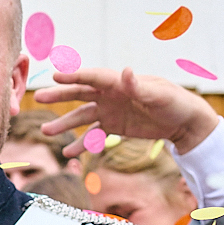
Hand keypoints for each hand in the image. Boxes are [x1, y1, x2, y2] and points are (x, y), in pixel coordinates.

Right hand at [31, 67, 219, 155]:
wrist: (184, 121)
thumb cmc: (174, 102)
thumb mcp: (159, 94)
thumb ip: (140, 86)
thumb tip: (125, 72)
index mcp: (119, 82)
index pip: (92, 77)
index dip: (74, 76)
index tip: (54, 76)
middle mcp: (110, 94)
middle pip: (80, 93)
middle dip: (59, 96)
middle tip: (39, 98)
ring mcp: (110, 110)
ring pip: (82, 116)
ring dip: (65, 124)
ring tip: (47, 133)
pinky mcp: (114, 126)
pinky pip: (93, 135)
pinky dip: (81, 143)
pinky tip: (68, 152)